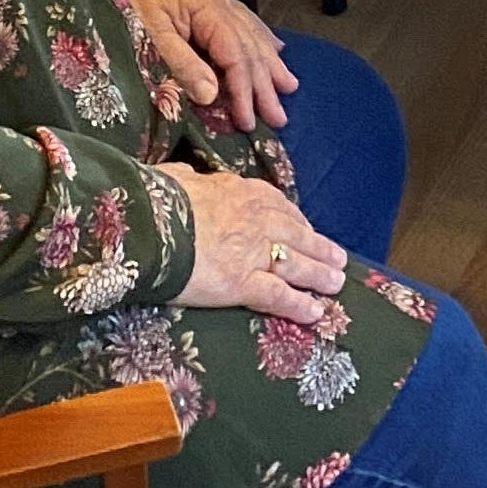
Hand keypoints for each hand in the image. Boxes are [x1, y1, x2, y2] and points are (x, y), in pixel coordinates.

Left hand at [100, 0, 299, 131]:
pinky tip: (272, 47)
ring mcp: (213, 0)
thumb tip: (212, 95)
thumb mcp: (149, 35)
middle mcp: (218, 2)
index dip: (244, 91)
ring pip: (251, 35)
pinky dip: (259, 39)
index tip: (247, 120)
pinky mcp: (204, 2)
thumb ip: (182, 65)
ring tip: (287, 86)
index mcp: (208, 8)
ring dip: (269, 64)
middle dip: (265, 85)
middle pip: (249, 48)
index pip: (236, 56)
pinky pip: (243, 22)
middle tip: (277, 116)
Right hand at [163, 163, 346, 323]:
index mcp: (239, 192)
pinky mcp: (243, 283)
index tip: (305, 227)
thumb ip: (186, 179)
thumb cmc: (155, 198)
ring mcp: (253, 252)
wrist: (148, 223)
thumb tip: (180, 174)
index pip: (277, 205)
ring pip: (296, 264)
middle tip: (338, 259)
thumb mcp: (175, 177)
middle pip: (296, 235)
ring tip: (337, 284)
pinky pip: (278, 296)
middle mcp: (256, 221)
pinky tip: (315, 312)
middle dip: (319, 248)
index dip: (295, 220)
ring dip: (319, 275)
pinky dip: (298, 305)